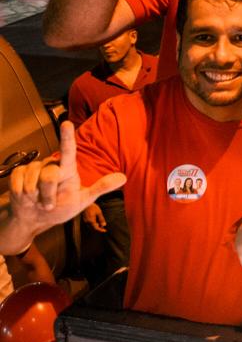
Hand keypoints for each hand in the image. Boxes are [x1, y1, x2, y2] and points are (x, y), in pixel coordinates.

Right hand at [9, 122, 125, 235]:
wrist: (35, 218)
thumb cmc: (60, 207)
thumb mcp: (83, 200)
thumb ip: (101, 187)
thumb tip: (123, 177)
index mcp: (68, 169)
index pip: (68, 151)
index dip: (67, 137)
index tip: (67, 123)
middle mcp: (51, 165)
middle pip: (49, 175)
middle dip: (48, 194)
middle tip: (49, 204)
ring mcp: (34, 169)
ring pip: (32, 181)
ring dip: (35, 197)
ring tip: (38, 201)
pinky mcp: (19, 175)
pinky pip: (17, 184)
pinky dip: (21, 195)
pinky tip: (25, 197)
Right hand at [82, 203, 106, 232]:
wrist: (85, 203)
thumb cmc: (92, 207)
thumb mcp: (99, 212)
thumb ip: (101, 219)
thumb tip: (104, 225)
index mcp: (91, 221)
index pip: (96, 228)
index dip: (101, 230)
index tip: (105, 231)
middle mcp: (87, 222)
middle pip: (93, 228)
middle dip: (98, 228)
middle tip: (103, 227)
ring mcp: (85, 221)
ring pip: (90, 227)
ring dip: (96, 227)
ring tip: (101, 224)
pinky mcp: (84, 219)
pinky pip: (89, 224)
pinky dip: (93, 224)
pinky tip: (96, 221)